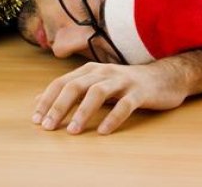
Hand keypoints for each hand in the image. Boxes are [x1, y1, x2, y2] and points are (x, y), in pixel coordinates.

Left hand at [31, 61, 188, 134]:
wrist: (164, 77)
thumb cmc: (124, 84)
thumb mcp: (95, 83)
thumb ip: (69, 90)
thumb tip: (37, 100)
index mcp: (90, 70)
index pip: (62, 82)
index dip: (47, 99)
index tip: (36, 119)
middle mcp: (103, 72)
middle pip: (75, 86)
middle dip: (59, 106)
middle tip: (48, 126)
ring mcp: (122, 81)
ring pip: (98, 93)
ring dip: (83, 112)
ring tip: (73, 131)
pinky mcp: (140, 92)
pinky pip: (125, 104)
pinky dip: (113, 118)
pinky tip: (104, 131)